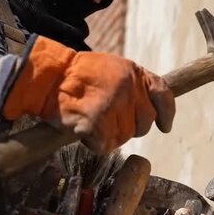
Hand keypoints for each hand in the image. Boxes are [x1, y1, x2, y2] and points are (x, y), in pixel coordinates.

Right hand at [3, 36, 174, 152]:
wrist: (46, 78)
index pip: (163, 94)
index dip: (166, 113)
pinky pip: (105, 145)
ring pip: (125, 136)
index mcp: (134, 72)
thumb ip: (133, 85)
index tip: (164, 126)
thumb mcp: (112, 69)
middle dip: (131, 128)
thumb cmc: (77, 77)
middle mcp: (128, 87)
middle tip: (110, 122)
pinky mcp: (97, 122)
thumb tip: (152, 110)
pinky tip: (83, 130)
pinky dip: (94, 144)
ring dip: (109, 136)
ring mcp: (114, 104)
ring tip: (92, 121)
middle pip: (144, 122)